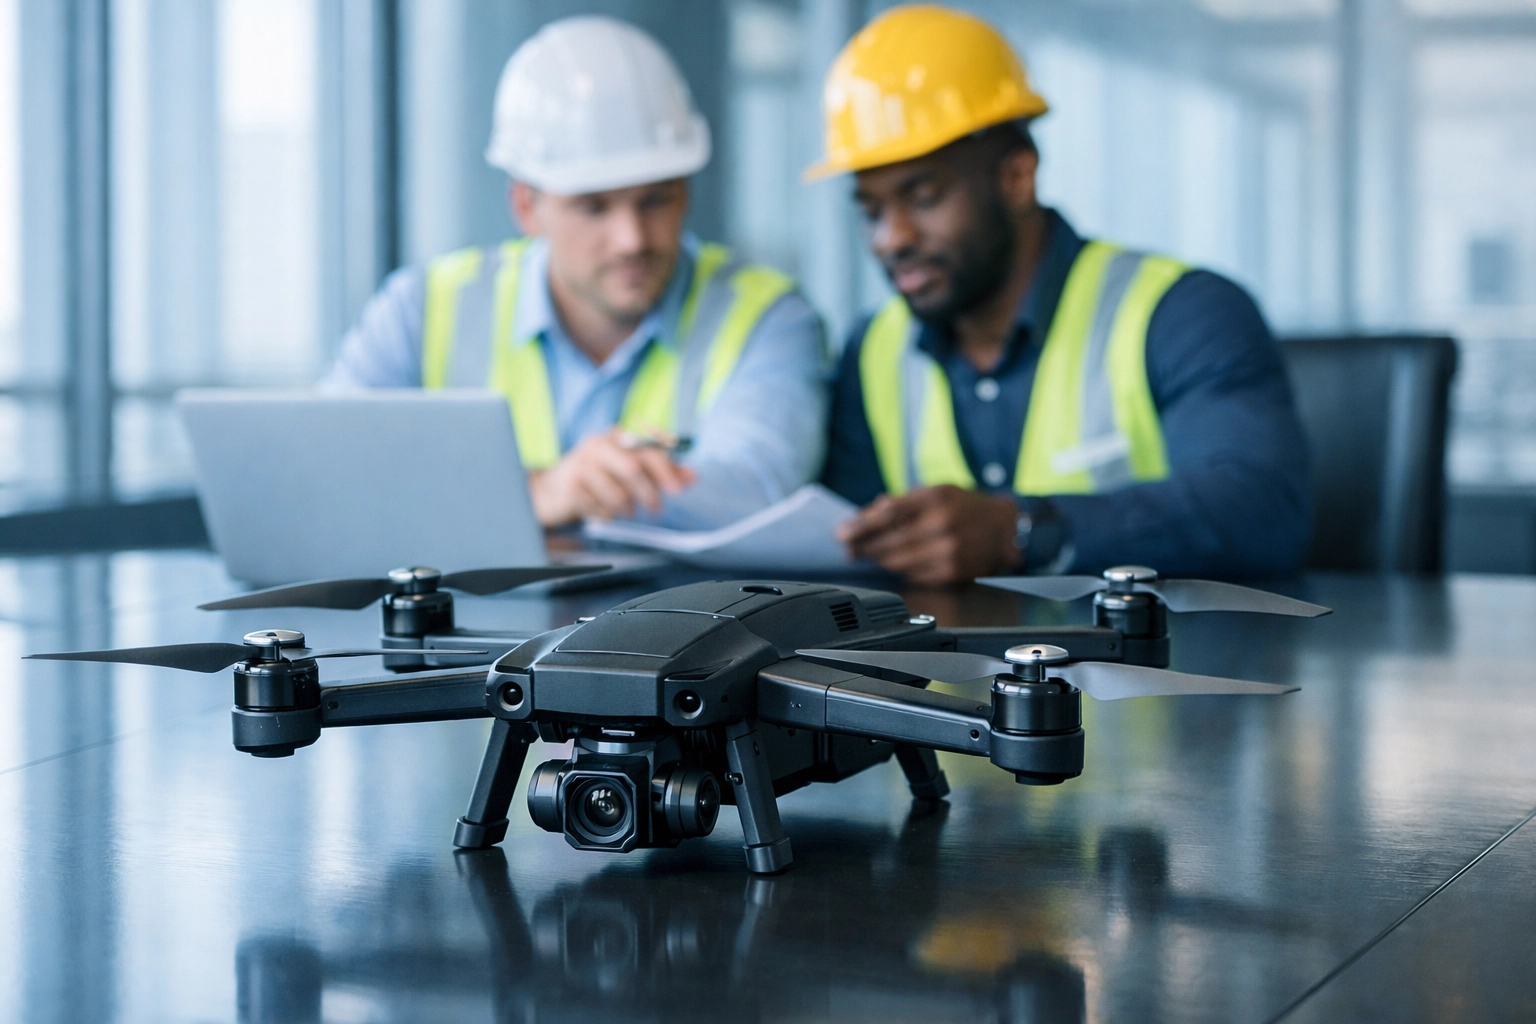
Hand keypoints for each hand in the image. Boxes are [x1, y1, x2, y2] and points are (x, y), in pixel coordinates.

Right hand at [528, 427, 696, 526]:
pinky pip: (600, 507)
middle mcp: (598, 445)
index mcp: (616, 437)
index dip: (666, 469)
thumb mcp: (629, 471)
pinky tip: (601, 510)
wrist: (552, 491)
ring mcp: (581, 464)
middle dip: (649, 493)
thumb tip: (692, 476)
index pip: (648, 448)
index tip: (678, 488)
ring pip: (617, 492)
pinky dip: (606, 514)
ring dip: (627, 508)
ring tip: (624, 510)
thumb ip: (661, 472)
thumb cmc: (596, 479)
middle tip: (656, 509)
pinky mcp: (570, 486)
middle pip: (633, 468)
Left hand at [838, 485, 1019, 586]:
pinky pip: (913, 575)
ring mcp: (947, 551)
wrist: (1007, 530)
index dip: (861, 526)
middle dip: (863, 546)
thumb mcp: (938, 491)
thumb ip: (904, 501)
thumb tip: (868, 514)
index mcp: (935, 498)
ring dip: (879, 559)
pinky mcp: (951, 572)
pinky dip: (900, 569)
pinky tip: (896, 563)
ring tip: (870, 555)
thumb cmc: (967, 507)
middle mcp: (941, 524)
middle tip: (849, 548)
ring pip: (897, 561)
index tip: (843, 532)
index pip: (887, 514)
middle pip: (888, 541)